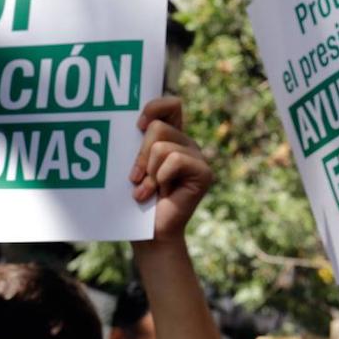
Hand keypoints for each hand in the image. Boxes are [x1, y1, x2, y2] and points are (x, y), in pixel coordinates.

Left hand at [129, 96, 212, 242]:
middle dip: (140, 156)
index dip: (154, 108)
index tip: (138, 126)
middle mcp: (186, 143)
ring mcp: (197, 156)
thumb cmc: (137, 199)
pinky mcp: (204, 172)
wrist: (150, 233)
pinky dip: (160, 178)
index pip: (171, 104)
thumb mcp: (134, 165)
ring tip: (147, 190)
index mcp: (171, 137)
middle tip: (135, 178)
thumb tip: (136, 124)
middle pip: (158, 128)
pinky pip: (174, 160)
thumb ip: (138, 143)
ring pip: (162, 147)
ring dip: (149, 172)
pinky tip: (159, 194)